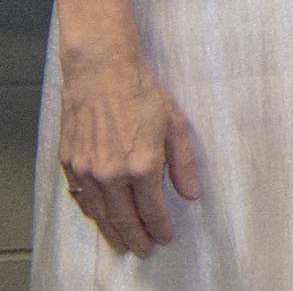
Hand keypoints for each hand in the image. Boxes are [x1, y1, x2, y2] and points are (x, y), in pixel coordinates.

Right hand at [55, 50, 199, 257]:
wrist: (100, 72)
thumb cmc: (140, 93)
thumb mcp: (175, 124)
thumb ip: (183, 163)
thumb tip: (191, 193)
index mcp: (141, 164)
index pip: (152, 209)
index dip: (160, 227)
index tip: (165, 237)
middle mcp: (111, 173)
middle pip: (124, 218)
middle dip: (137, 237)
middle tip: (145, 250)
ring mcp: (87, 170)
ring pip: (100, 214)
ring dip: (113, 232)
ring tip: (124, 244)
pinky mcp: (69, 163)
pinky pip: (82, 198)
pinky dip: (93, 214)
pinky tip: (102, 219)